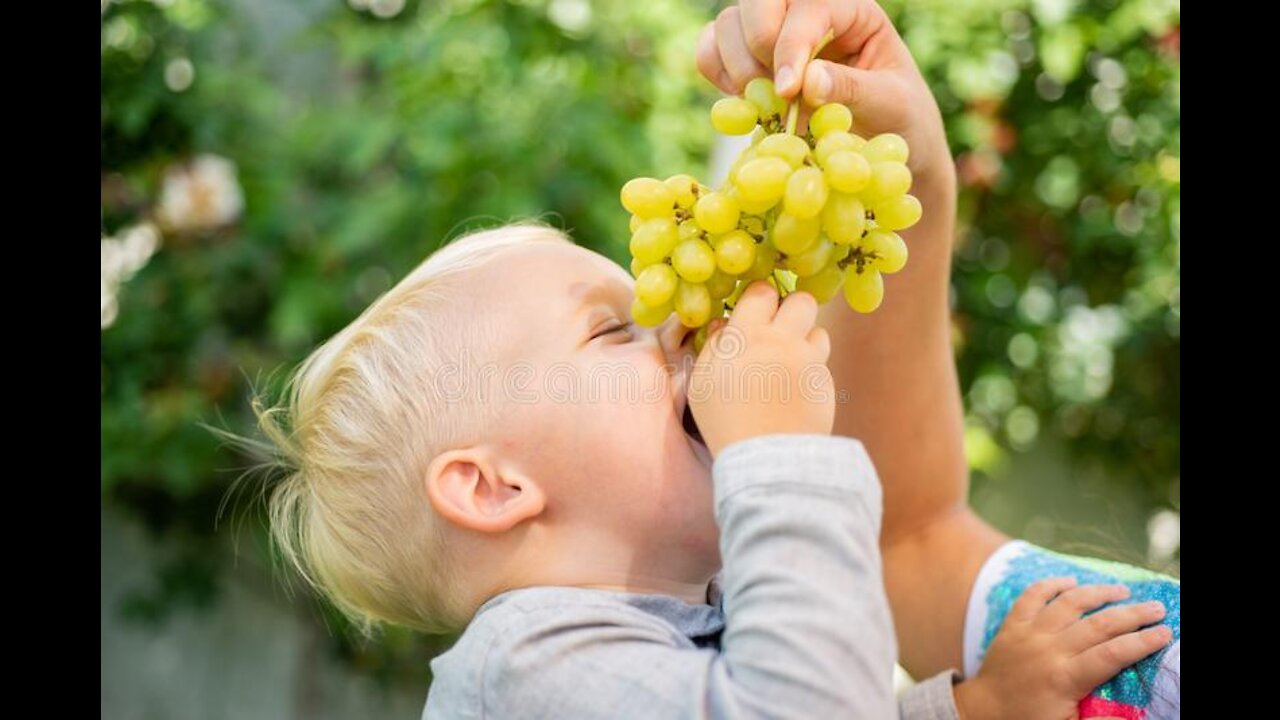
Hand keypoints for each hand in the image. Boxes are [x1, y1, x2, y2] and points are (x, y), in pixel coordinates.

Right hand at [689, 282, 833, 455]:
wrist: (766, 458)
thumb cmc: (725, 421)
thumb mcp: (703, 382)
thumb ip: (715, 347)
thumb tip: (723, 325)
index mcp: (749, 335)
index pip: (763, 292)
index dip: (760, 297)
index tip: (755, 310)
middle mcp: (784, 341)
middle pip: (802, 301)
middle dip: (792, 308)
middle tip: (779, 328)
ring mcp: (809, 362)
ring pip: (819, 332)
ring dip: (805, 340)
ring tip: (789, 362)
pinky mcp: (826, 384)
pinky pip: (821, 366)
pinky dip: (810, 373)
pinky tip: (794, 393)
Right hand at [696, 0, 951, 185]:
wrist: (886, 140)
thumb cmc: (899, 116)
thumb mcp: (891, 104)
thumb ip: (851, 89)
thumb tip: (807, 81)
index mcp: (851, 7)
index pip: (809, 5)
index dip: (792, 45)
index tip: (787, 92)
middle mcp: (806, 8)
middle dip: (759, 47)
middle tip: (776, 96)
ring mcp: (772, 30)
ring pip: (728, 23)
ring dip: (738, 68)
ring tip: (766, 107)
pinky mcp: (746, 56)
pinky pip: (709, 50)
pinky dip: (717, 75)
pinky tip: (745, 103)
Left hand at [952, 577, 1172, 719]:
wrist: (983, 711)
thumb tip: (1131, 717)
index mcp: (1065, 678)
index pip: (1112, 654)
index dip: (1141, 642)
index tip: (1165, 633)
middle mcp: (1048, 650)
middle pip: (1098, 625)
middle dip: (1132, 614)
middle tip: (1156, 608)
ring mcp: (1028, 634)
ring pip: (1068, 603)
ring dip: (1097, 593)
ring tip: (1121, 590)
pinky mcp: (1012, 625)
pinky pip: (1031, 596)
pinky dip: (1051, 584)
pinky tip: (1072, 582)